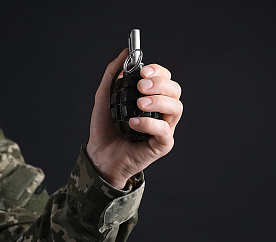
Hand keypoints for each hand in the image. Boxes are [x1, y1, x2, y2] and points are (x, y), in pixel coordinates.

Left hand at [86, 49, 182, 188]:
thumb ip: (113, 74)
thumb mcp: (104, 97)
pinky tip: (133, 122)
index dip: (158, 72)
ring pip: (176, 108)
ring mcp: (164, 128)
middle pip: (175, 90)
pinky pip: (164, 130)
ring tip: (138, 104)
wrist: (99, 154)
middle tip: (141, 87)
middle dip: (160, 84)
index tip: (143, 71)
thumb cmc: (104, 128)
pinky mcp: (162, 144)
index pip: (165, 79)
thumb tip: (124, 53)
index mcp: (151, 98)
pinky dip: (149, 123)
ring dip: (159, 101)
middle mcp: (161, 111)